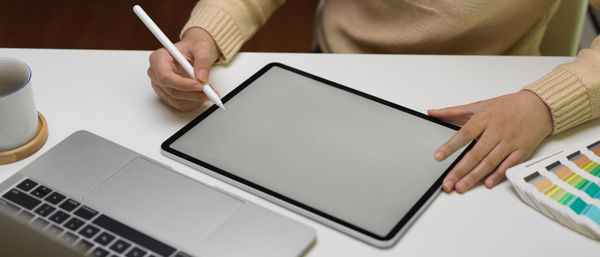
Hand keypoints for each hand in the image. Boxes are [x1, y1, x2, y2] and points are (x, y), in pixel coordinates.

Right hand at [147, 27, 220, 110]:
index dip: (183, 84)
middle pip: (172, 91)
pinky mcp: (167, 94)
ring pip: (177, 100)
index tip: (200, 85)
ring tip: (209, 91)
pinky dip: (194, 103)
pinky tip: (201, 95)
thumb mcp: (201, 47)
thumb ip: (203, 59)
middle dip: (193, 93)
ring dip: (195, 99)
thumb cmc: (194, 47)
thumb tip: (202, 76)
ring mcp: (160, 86)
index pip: (165, 77)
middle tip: (210, 91)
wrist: (196, 52)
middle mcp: (156, 73)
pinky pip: (180, 105)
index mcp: (158, 58)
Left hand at [428, 90, 552, 192]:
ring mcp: (510, 142)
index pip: (464, 134)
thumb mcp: (479, 105)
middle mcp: (497, 131)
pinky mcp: (522, 151)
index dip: (451, 146)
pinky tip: (486, 183)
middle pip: (476, 153)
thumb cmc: (507, 106)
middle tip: (447, 183)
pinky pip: (508, 165)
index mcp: (485, 118)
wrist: (539, 106)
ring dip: (474, 177)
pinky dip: (497, 175)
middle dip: (460, 170)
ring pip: (490, 162)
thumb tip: (432, 112)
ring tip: (461, 187)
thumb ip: (453, 111)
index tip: (438, 157)